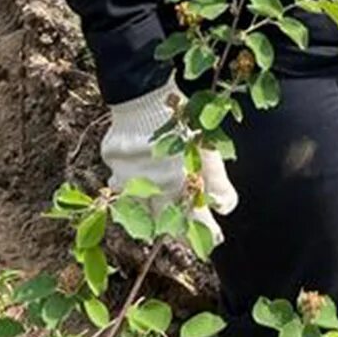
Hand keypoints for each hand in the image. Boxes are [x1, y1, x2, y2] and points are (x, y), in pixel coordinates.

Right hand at [101, 89, 238, 236]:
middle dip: (181, 233)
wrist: (142, 97)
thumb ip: (218, 182)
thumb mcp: (207, 151)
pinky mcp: (113, 168)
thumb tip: (223, 208)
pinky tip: (139, 193)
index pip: (193, 223)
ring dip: (153, 220)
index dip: (207, 234)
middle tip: (192, 236)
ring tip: (164, 223)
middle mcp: (149, 190)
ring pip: (138, 213)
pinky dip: (130, 197)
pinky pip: (120, 190)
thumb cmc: (180, 123)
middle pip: (165, 225)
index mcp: (174, 188)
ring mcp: (126, 180)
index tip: (216, 240)